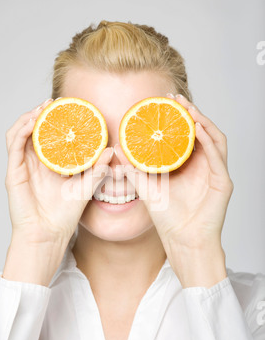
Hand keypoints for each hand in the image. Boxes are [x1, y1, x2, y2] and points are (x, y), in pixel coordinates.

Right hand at [5, 99, 113, 244]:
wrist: (49, 235)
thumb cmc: (65, 215)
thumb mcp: (85, 187)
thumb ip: (97, 170)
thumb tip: (112, 150)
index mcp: (50, 163)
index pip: (50, 134)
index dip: (56, 119)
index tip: (69, 107)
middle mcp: (34, 162)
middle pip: (34, 129)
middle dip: (42, 113)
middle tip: (56, 102)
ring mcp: (23, 165)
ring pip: (21, 132)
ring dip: (30, 117)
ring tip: (43, 108)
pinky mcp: (13, 172)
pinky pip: (14, 145)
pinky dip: (22, 130)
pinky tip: (33, 122)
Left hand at [115, 94, 233, 286]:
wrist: (183, 241)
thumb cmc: (169, 218)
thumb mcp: (147, 188)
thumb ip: (133, 169)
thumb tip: (116, 150)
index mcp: (189, 165)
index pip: (186, 134)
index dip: (177, 117)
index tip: (163, 103)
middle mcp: (204, 165)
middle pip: (201, 131)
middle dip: (190, 112)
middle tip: (174, 99)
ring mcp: (216, 172)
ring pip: (213, 138)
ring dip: (202, 120)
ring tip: (187, 108)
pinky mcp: (223, 182)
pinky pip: (218, 156)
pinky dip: (209, 140)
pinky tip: (197, 128)